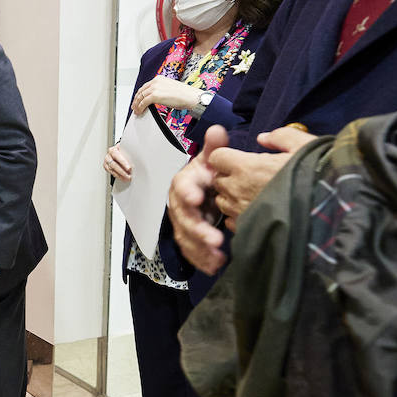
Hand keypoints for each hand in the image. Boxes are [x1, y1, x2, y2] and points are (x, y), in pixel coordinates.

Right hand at [102, 143, 131, 181]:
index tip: (129, 168)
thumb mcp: (125, 149)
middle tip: (129, 175)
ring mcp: (106, 162)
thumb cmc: (122, 150)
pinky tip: (123, 178)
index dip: (123, 162)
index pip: (117, 156)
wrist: (117, 151)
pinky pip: (111, 173)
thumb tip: (135, 161)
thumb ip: (128, 154)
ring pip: (112, 170)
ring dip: (120, 175)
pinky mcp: (106, 167)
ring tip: (127, 178)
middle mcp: (108, 156)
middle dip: (122, 171)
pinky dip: (118, 176)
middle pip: (114, 165)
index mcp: (112, 150)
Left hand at [132, 76, 200, 114]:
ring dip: (137, 105)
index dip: (140, 94)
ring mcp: (155, 88)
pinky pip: (143, 103)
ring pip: (140, 97)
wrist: (190, 96)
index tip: (138, 99)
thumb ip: (161, 90)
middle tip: (134, 106)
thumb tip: (155, 97)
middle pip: (141, 91)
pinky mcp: (155, 95)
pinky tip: (140, 111)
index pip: (145, 86)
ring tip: (136, 111)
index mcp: (159, 78)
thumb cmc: (184, 94)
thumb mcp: (169, 88)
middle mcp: (155, 82)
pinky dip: (140, 108)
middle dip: (136, 100)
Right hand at [168, 125, 229, 275]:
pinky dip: (201, 260)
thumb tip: (217, 130)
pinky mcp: (188, 237)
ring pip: (185, 237)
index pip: (182, 186)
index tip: (197, 198)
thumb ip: (215, 147)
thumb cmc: (208, 173)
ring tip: (217, 256)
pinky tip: (215, 266)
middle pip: (183, 217)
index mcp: (184, 182)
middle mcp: (178, 203)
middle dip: (197, 229)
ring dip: (200, 249)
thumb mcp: (212, 158)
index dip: (188, 192)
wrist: (202, 188)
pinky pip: (191, 250)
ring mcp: (182, 222)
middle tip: (214, 238)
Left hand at [207, 125, 315, 230]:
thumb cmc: (317, 176)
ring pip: (222, 201)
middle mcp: (237, 189)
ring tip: (253, 195)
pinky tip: (256, 212)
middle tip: (250, 177)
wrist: (327, 213)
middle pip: (218, 179)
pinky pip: (231, 221)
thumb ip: (281, 137)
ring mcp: (240, 211)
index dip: (226, 157)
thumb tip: (263, 138)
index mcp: (246, 167)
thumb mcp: (304, 146)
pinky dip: (238, 215)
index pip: (216, 157)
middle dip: (229, 176)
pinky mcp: (246, 229)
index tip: (240, 159)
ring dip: (232, 197)